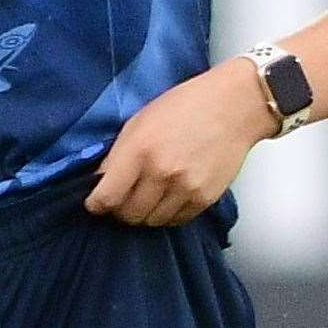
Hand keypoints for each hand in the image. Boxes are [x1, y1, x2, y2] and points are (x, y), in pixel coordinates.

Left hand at [84, 57, 277, 227]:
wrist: (233, 107)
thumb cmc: (184, 105)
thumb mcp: (141, 119)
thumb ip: (119, 152)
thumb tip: (102, 180)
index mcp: (140, 149)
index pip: (108, 196)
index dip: (97, 204)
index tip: (94, 204)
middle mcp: (161, 173)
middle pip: (129, 214)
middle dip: (120, 210)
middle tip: (121, 199)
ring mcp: (185, 189)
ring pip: (152, 222)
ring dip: (144, 213)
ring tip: (147, 196)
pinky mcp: (205, 199)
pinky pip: (176, 221)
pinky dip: (167, 214)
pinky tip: (167, 197)